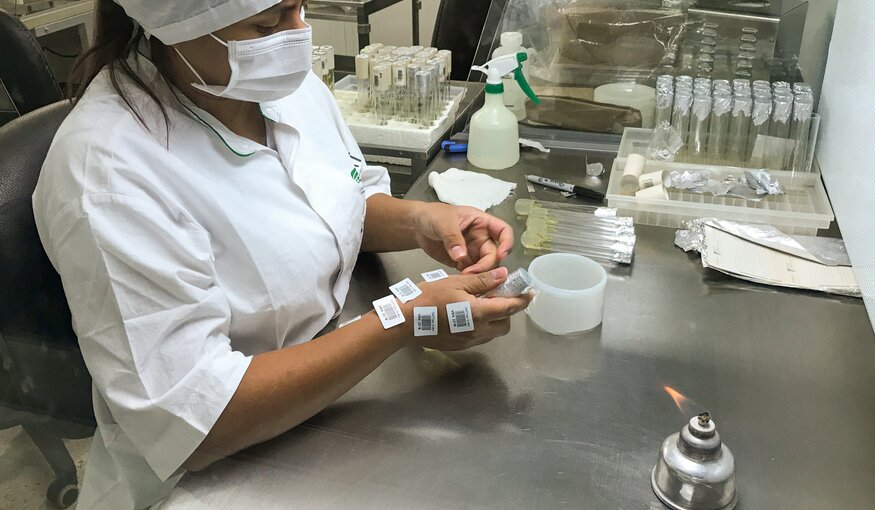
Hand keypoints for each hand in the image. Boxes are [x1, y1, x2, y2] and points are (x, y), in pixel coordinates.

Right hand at [400, 267, 532, 350]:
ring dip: (493, 320)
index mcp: (480, 313)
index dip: (522, 300)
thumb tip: (504, 275)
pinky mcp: (459, 347)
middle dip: (506, 312)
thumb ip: (482, 281)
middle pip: (504, 325)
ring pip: (492, 333)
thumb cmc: (428, 298)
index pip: (510, 308)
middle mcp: (479, 331)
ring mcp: (469, 341)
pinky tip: (466, 315)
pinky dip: (480, 326)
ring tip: (480, 304)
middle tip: (497, 297)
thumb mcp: (456, 283)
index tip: (529, 294)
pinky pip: (478, 336)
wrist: (404, 323)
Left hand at [413, 203, 513, 273]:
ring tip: (465, 278)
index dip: (506, 243)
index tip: (501, 256)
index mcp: (482, 222)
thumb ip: (453, 238)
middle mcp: (481, 238)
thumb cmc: (433, 216)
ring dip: (479, 274)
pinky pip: (472, 272)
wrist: (417, 226)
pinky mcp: (464, 262)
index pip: (503, 231)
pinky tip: (462, 282)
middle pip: (494, 254)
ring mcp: (473, 251)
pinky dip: (470, 279)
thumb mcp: (443, 222)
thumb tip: (461, 256)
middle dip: (486, 265)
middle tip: (472, 272)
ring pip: (485, 266)